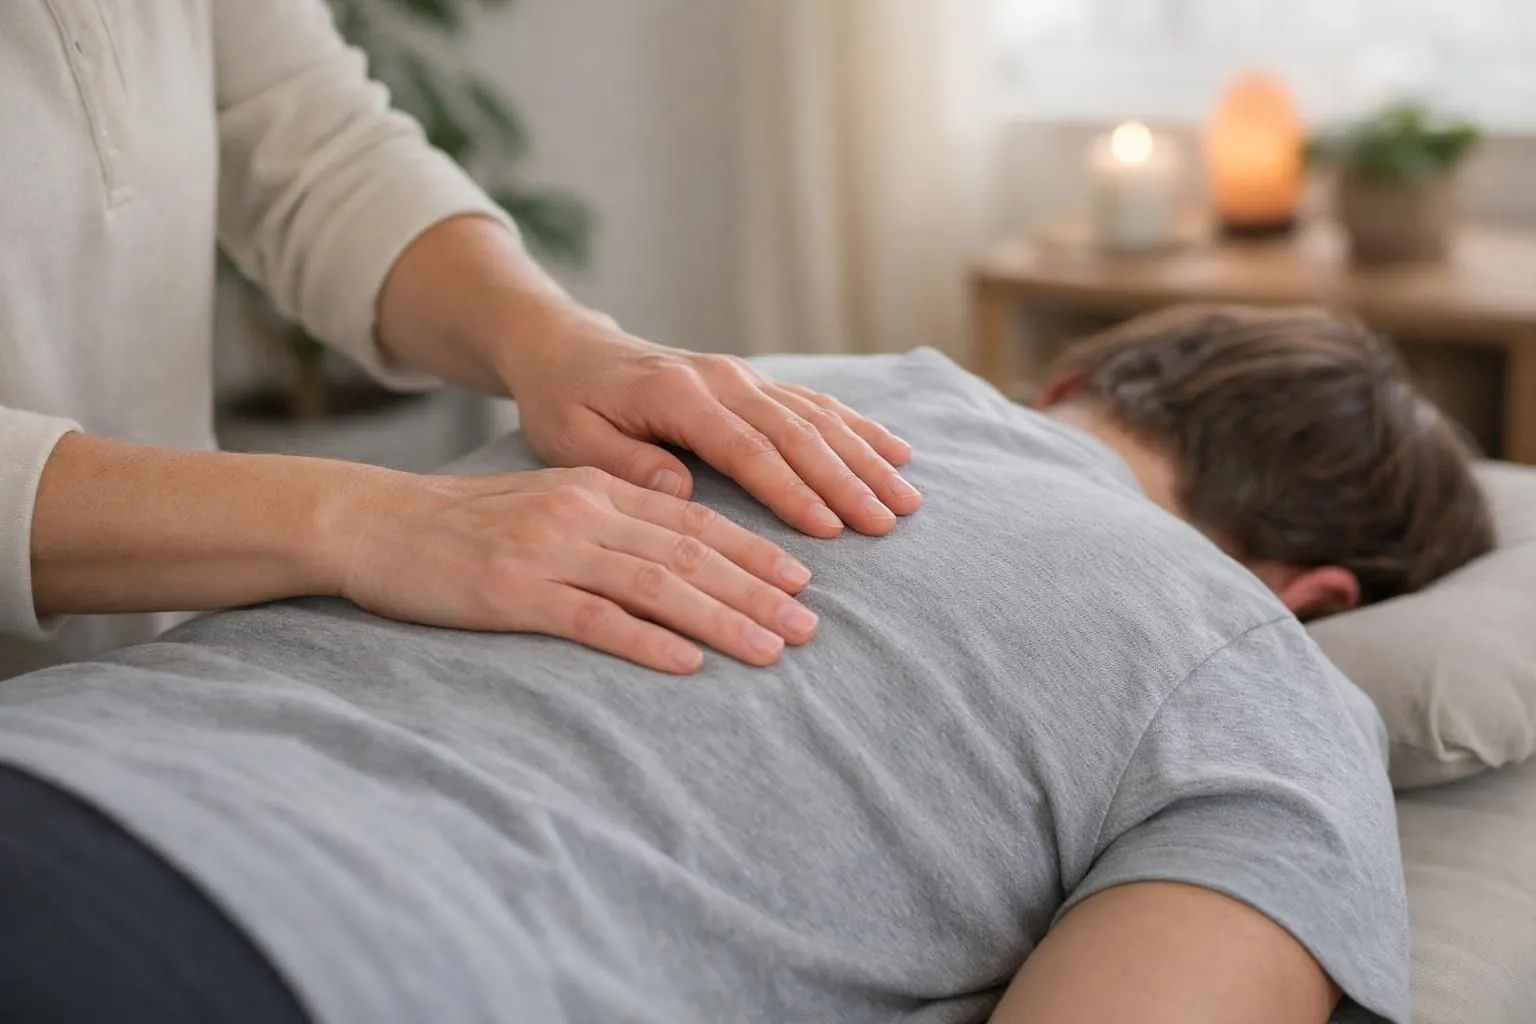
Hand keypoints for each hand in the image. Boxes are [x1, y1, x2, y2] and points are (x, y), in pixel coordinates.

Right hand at [330, 465, 818, 673]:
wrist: (373, 523)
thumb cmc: (465, 524)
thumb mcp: (548, 503)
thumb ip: (612, 519)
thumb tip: (680, 550)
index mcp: (595, 488)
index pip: (694, 520)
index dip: (754, 550)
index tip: (801, 580)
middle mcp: (582, 512)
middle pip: (690, 554)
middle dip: (758, 591)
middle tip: (811, 626)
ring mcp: (548, 551)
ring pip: (657, 586)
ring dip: (723, 619)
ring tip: (772, 649)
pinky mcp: (512, 592)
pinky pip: (593, 620)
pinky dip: (647, 641)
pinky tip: (689, 665)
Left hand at [501, 318, 920, 538]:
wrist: (567, 347)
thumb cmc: (565, 402)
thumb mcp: (571, 441)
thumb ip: (626, 465)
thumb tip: (681, 491)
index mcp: (676, 396)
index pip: (746, 449)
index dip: (790, 490)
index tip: (828, 528)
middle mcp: (720, 379)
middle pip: (796, 432)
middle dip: (846, 480)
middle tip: (886, 523)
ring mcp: (742, 375)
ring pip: (816, 416)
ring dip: (864, 457)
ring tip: (906, 498)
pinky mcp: (754, 380)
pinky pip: (815, 402)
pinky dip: (858, 428)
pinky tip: (896, 452)